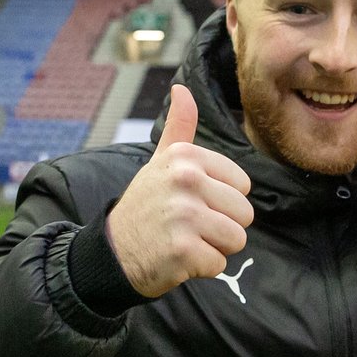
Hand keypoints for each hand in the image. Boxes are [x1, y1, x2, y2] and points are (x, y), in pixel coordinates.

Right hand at [107, 84, 253, 297]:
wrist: (112, 252)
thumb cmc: (146, 207)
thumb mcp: (160, 163)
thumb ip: (179, 128)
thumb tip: (182, 88)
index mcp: (186, 157)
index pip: (242, 186)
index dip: (222, 201)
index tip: (192, 203)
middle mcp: (186, 180)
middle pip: (245, 214)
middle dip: (222, 227)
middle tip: (188, 226)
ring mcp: (184, 215)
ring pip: (237, 239)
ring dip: (215, 248)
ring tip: (186, 240)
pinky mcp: (183, 249)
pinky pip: (219, 264)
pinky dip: (202, 268)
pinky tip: (178, 258)